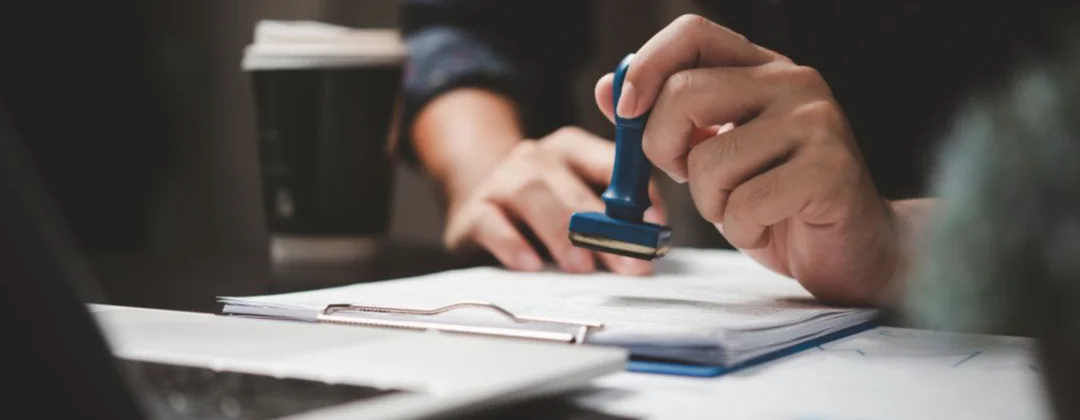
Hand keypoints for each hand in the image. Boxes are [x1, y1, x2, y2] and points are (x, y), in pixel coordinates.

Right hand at [443, 127, 666, 274]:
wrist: (476, 199)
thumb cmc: (543, 208)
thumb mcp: (579, 200)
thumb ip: (613, 215)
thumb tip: (650, 244)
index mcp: (571, 149)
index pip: (612, 163)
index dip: (638, 195)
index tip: (655, 227)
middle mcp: (536, 158)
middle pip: (574, 187)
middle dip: (606, 229)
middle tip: (629, 263)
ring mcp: (502, 181)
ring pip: (533, 195)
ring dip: (562, 233)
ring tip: (582, 267)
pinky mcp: (473, 211)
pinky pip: (491, 222)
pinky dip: (512, 243)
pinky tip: (531, 265)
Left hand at [595, 15, 898, 304]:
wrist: (853, 250)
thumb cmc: (777, 202)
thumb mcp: (711, 154)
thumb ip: (666, 120)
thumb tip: (608, 90)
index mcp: (763, 69)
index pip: (693, 32)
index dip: (646, 65)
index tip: (625, 109)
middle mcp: (795, 83)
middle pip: (685, 93)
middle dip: (664, 148)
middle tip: (686, 175)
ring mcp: (817, 124)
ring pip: (709, 159)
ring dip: (710, 202)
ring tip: (745, 207)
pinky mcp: (830, 172)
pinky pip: (744, 204)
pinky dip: (741, 229)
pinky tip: (768, 226)